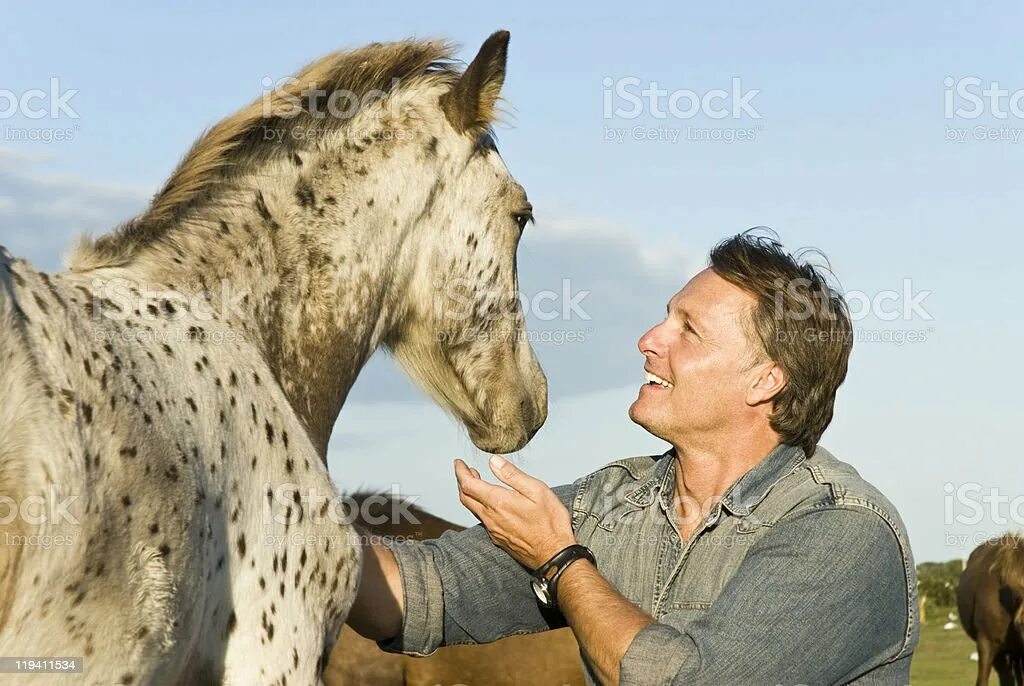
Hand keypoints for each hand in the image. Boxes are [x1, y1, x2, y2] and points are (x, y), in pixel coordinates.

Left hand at [454, 455, 575, 569]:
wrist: (554, 555)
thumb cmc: (550, 523)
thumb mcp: (537, 491)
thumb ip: (512, 475)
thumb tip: (493, 461)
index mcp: (498, 502)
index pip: (468, 484)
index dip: (460, 472)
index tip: (458, 462)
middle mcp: (491, 517)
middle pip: (465, 497)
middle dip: (461, 481)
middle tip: (464, 470)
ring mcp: (493, 530)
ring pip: (472, 509)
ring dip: (469, 493)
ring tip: (476, 481)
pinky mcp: (498, 539)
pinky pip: (482, 519)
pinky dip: (478, 506)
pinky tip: (488, 502)